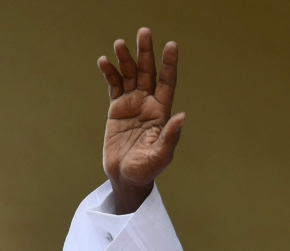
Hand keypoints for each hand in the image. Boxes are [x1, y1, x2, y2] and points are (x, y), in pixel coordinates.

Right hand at [98, 28, 184, 213]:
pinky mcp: (116, 110)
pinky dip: (110, 73)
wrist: (126, 177)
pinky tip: (105, 62)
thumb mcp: (161, 156)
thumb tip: (182, 116)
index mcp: (162, 113)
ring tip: (120, 44)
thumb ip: (170, 136)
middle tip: (144, 32)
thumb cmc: (146, 170)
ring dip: (126, 59)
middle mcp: (148, 105)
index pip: (168, 83)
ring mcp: (132, 105)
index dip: (169, 64)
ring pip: (130, 76)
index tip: (171, 45)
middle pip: (148, 73)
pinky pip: (113, 86)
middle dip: (146, 53)